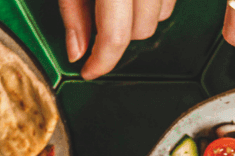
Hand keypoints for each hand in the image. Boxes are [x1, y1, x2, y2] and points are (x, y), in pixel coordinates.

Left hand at [59, 0, 175, 79]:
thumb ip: (73, 14)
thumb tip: (76, 52)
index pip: (115, 36)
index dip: (101, 61)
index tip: (89, 71)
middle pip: (142, 30)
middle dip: (118, 36)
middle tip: (96, 24)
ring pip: (161, 16)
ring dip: (139, 19)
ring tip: (115, 4)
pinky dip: (153, 4)